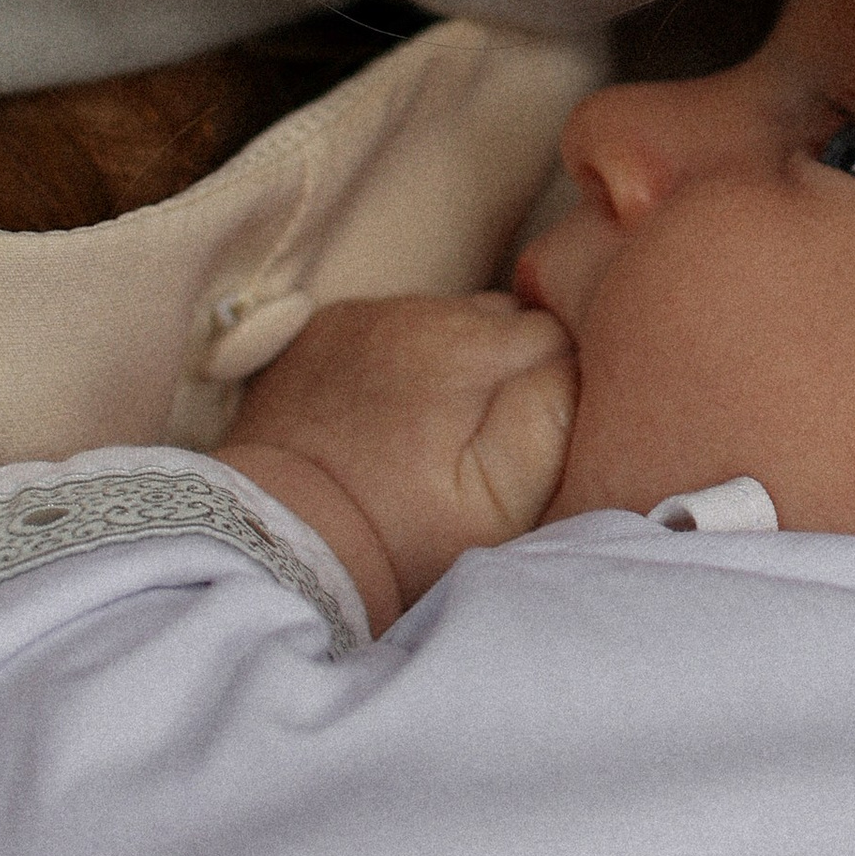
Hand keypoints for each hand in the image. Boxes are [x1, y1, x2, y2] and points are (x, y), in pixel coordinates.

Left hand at [222, 293, 576, 633]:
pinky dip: (410, 354)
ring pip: (457, 318)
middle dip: (518, 367)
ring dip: (466, 358)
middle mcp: (423, 312)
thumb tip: (577, 362)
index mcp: (476, 348)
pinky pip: (398, 322)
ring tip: (446, 425)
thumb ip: (554, 420)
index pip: (563, 334)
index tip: (543, 436)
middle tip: (495, 437)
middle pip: (513, 319)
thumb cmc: (400, 536)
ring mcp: (370, 316)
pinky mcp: (328, 328)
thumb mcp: (500, 505)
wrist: (277, 543)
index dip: (566, 384)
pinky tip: (400, 408)